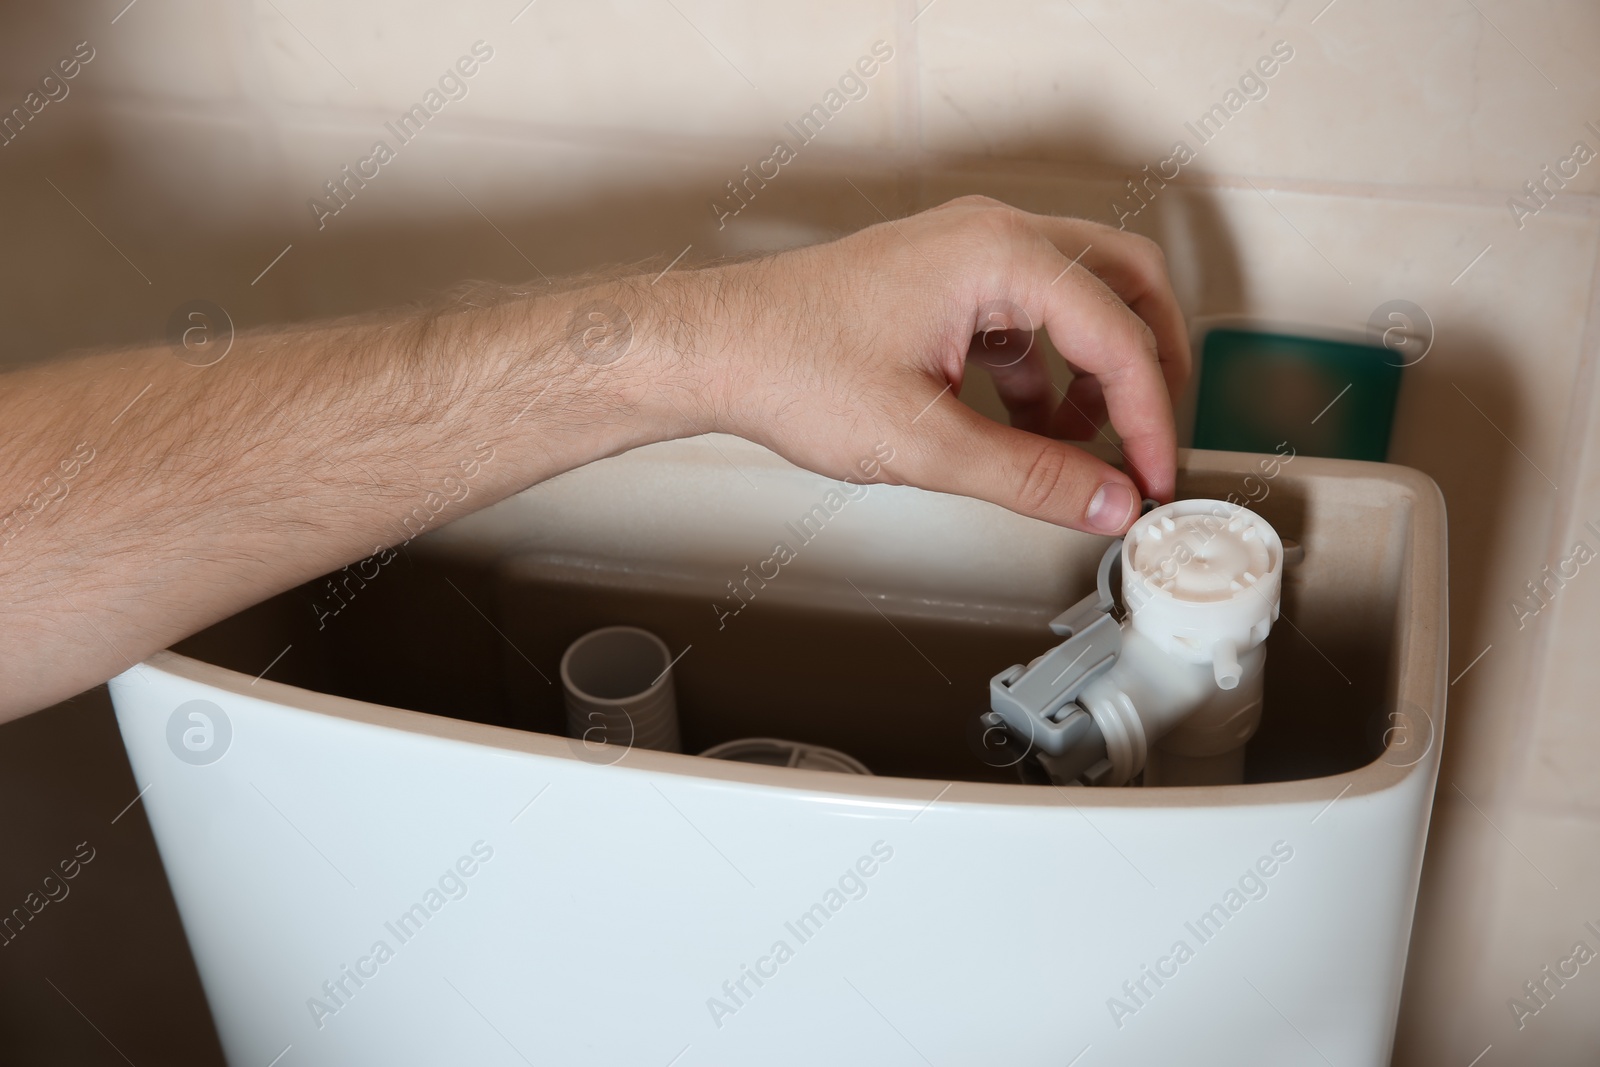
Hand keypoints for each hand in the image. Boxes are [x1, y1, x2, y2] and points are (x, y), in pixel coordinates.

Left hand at [654, 196, 1189, 534]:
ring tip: (1084, 448)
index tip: (1153, 477)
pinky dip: (1044, 373)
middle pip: (1122, 285)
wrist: (713, 350)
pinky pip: (1026, 318)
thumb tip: (1105, 502)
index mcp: (998, 254)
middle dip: (1148, 368)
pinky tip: (1028, 429)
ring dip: (1095, 371)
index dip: (1149, 418)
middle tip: (1154, 440)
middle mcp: (990, 236)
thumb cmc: (789, 366)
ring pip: (1077, 299)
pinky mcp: (943, 284)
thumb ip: (1029, 477)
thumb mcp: (923, 442)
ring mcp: (965, 255)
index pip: (1117, 333)